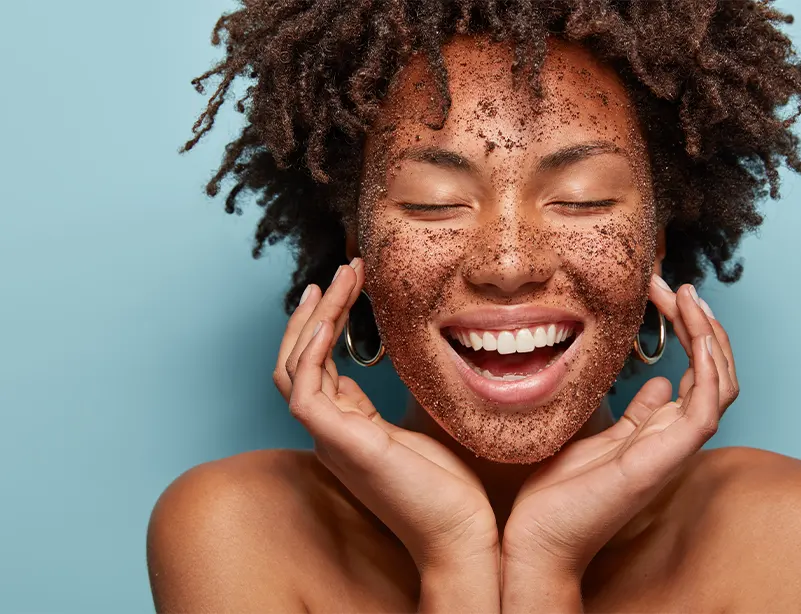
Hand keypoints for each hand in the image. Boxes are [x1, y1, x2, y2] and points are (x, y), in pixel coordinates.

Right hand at [272, 259, 498, 575]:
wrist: (461, 537)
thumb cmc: (448, 490)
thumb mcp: (416, 432)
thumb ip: (388, 405)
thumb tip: (376, 374)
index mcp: (347, 430)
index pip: (318, 368)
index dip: (327, 325)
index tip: (348, 286)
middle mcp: (331, 433)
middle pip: (298, 363)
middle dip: (315, 313)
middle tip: (340, 273)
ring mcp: (331, 439)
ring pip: (295, 368)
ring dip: (313, 319)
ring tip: (339, 279)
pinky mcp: (340, 444)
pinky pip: (304, 390)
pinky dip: (309, 351)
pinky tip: (328, 318)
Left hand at [502, 276, 738, 582]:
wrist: (538, 539)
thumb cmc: (559, 492)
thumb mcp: (596, 435)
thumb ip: (632, 412)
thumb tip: (655, 383)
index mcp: (659, 430)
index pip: (696, 371)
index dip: (687, 329)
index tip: (660, 292)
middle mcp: (673, 436)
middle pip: (715, 372)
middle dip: (701, 323)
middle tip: (675, 285)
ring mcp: (672, 448)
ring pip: (720, 385)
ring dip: (709, 336)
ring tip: (687, 297)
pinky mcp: (664, 459)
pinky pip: (706, 409)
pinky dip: (709, 368)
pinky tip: (694, 333)